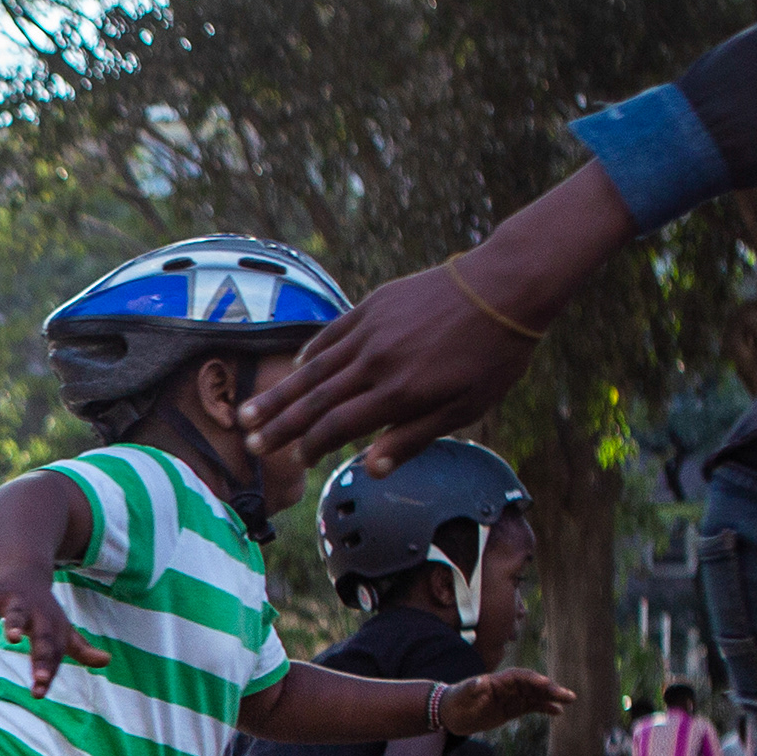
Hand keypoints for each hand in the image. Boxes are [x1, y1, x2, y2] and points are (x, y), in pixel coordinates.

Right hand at [0, 567, 108, 697]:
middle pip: (42, 639)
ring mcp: (17, 603)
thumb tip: (107, 661)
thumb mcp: (61, 628)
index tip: (38, 692)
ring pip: (16, 615)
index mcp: (52, 629)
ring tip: (11, 637)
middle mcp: (37, 616)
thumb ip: (80, 648)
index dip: (46, 672)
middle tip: (41, 678)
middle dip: (42, 658)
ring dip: (14, 624)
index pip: (52, 655)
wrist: (25, 567)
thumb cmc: (42, 607)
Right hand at [239, 161, 634, 465]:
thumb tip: (370, 468)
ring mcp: (371, 330)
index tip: (296, 461)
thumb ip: (413, 437)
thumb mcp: (464, 408)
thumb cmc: (492, 356)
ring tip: (250, 411)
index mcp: (398, 393)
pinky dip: (311, 353)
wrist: (506, 287)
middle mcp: (375, 362)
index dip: (312, 446)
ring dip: (280, 392)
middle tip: (250, 443)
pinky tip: (296, 367)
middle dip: (279, 425)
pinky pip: (332, 334)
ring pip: (314, 367)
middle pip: (315, 400)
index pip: (339, 426)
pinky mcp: (374, 305)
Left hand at [441, 668, 570, 733]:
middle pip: (532, 685)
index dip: (532, 679)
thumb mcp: (461, 696)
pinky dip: (545, 708)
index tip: (545, 683)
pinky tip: (558, 712)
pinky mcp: (512, 709)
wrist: (450, 713)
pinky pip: (532, 706)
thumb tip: (478, 682)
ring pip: (536, 695)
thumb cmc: (454, 701)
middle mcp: (507, 687)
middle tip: (567, 695)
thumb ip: (471, 689)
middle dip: (549, 689)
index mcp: (497, 681)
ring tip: (569, 700)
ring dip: (552, 697)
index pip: (519, 677)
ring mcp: (511, 697)